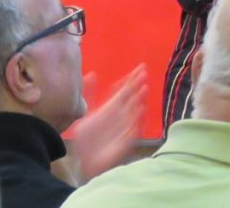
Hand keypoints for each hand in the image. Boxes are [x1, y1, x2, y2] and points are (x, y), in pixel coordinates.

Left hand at [65, 64, 147, 181]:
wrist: (86, 162)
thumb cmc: (87, 140)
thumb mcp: (85, 114)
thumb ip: (89, 95)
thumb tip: (92, 74)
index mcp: (112, 108)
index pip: (123, 90)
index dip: (131, 79)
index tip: (140, 67)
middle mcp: (120, 115)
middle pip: (130, 97)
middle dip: (137, 85)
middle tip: (144, 72)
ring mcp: (124, 127)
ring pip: (133, 110)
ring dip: (139, 99)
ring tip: (143, 88)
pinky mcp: (126, 140)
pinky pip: (133, 128)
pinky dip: (137, 119)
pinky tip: (140, 109)